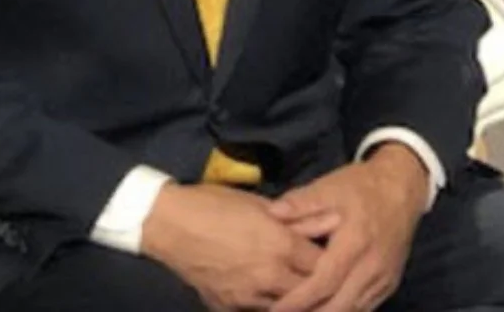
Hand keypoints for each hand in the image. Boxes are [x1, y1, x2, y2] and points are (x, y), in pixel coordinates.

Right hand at [141, 182, 336, 310]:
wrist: (169, 224)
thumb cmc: (214, 203)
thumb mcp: (257, 203)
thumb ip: (295, 218)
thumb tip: (328, 220)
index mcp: (280, 245)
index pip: (323, 264)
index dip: (331, 260)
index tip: (335, 254)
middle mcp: (270, 276)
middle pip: (309, 292)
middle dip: (317, 285)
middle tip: (319, 275)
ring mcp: (249, 297)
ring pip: (286, 307)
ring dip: (294, 298)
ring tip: (294, 285)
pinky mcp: (230, 308)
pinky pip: (258, 311)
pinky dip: (267, 303)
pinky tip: (266, 292)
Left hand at [262, 145, 427, 310]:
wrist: (401, 187)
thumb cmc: (361, 186)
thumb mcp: (329, 187)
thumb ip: (300, 203)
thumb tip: (272, 213)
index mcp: (354, 243)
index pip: (325, 282)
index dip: (300, 299)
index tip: (277, 308)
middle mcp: (372, 267)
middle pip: (340, 306)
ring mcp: (384, 279)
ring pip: (354, 311)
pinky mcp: (389, 283)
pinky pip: (366, 307)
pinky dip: (344, 311)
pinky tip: (325, 310)